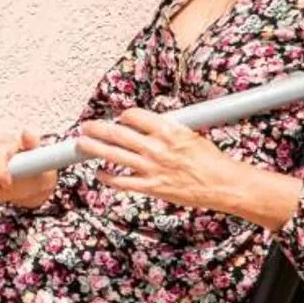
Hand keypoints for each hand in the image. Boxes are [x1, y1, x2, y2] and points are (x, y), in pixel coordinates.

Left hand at [77, 108, 302, 230]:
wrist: (222, 184)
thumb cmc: (211, 160)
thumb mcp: (190, 133)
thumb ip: (167, 129)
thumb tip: (150, 124)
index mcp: (167, 130)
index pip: (134, 116)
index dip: (123, 116)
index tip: (119, 118)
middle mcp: (156, 147)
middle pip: (117, 133)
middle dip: (97, 128)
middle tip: (86, 126)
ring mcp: (151, 168)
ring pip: (113, 155)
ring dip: (93, 148)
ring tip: (81, 143)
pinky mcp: (151, 187)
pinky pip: (122, 182)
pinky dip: (107, 177)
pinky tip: (100, 173)